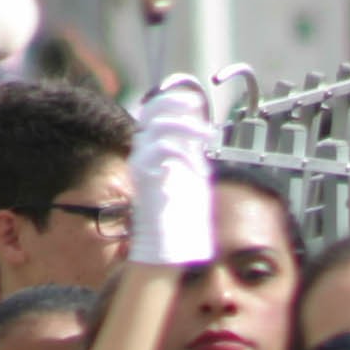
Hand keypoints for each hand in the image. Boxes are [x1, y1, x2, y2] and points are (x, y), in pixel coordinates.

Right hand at [129, 80, 219, 269]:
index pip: (156, 114)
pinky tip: (198, 165)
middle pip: (151, 111)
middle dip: (174, 101)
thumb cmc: (180, 219)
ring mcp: (141, 162)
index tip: (196, 101)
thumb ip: (192, 156)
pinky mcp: (145, 176)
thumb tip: (202, 136)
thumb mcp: (191, 179)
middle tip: (196, 103)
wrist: (165, 247)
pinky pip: (163, 150)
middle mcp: (143, 153)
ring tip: (207, 135)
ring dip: (187, 126)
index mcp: (153, 152)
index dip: (174, 102)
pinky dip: (184, 152)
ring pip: (158, 126)